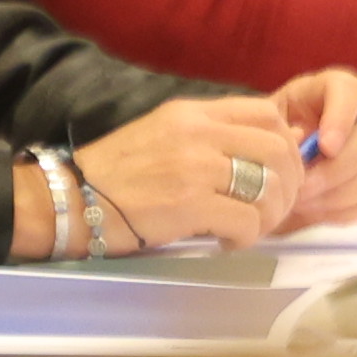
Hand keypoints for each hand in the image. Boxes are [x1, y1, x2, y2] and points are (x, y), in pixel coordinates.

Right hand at [72, 93, 322, 251]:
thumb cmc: (112, 174)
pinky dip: (247, 238)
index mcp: (192, 113)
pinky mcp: (189, 205)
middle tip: (275, 208)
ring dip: (271, 215)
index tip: (279, 172)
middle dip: (289, 184)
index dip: (287, 146)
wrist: (68, 199)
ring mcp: (195, 168)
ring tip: (253, 228)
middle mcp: (198, 133)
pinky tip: (229, 244)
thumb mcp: (162, 136)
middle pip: (279, 150)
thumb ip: (208, 137)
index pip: (267, 115)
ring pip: (270, 187)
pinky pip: (247, 222)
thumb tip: (263, 154)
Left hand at [260, 68, 356, 225]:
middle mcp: (348, 122)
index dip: (343, 116)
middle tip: (302, 187)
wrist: (246, 181)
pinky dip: (341, 211)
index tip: (325, 146)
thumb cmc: (249, 146)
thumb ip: (275, 129)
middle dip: (337, 168)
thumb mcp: (251, 130)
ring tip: (299, 201)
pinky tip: (311, 210)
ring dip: (338, 193)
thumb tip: (303, 141)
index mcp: (320, 94)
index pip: (348, 87)